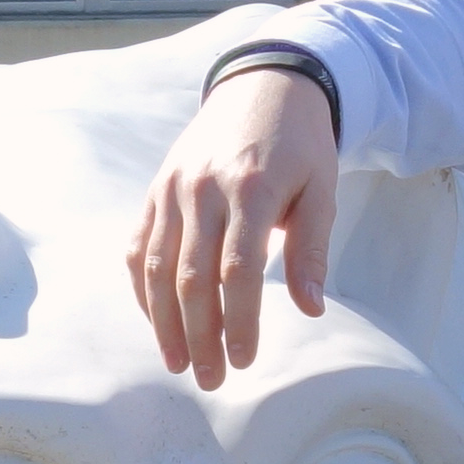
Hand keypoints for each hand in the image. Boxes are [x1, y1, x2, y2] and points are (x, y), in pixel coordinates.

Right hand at [126, 66, 338, 388]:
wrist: (263, 84)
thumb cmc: (300, 144)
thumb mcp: (322, 189)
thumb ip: (312, 249)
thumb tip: (310, 309)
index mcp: (251, 188)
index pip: (237, 270)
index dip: (238, 321)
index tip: (243, 360)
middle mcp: (203, 189)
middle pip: (191, 276)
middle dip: (199, 335)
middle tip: (211, 379)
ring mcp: (172, 188)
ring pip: (158, 267)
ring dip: (164, 322)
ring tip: (178, 362)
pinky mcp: (155, 189)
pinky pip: (141, 246)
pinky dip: (145, 288)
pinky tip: (158, 321)